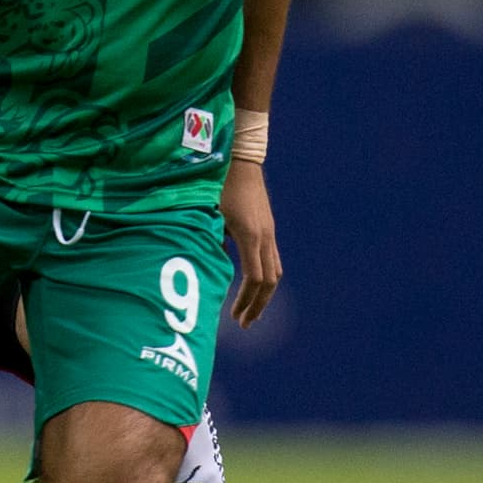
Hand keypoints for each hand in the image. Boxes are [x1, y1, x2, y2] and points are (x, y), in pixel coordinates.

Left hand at [219, 157, 281, 328]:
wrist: (239, 159)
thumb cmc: (218, 185)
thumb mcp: (208, 214)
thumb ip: (209, 241)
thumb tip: (209, 267)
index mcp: (250, 235)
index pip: (256, 279)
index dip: (247, 301)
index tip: (236, 318)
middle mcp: (264, 235)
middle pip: (270, 281)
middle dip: (257, 304)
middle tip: (244, 322)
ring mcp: (269, 231)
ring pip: (275, 271)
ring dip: (263, 294)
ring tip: (249, 310)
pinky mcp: (267, 227)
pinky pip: (271, 259)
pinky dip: (263, 277)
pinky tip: (248, 285)